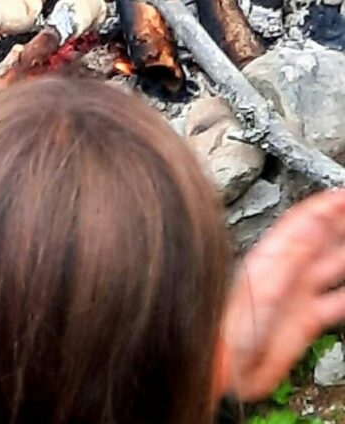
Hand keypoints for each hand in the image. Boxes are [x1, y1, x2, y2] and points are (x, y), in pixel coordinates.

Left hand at [221, 189, 344, 400]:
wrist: (229, 367)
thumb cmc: (232, 328)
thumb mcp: (266, 287)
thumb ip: (290, 258)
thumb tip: (309, 229)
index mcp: (271, 258)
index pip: (302, 223)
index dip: (324, 207)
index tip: (343, 194)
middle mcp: (286, 271)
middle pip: (320, 238)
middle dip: (340, 221)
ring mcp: (298, 293)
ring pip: (332, 265)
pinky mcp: (307, 318)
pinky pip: (337, 301)